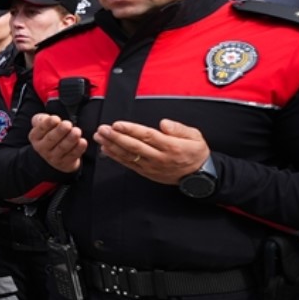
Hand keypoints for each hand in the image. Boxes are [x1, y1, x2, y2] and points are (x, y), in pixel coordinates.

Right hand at [29, 114, 86, 173]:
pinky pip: (72, 155)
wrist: (55, 154)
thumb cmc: (50, 134)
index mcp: (35, 137)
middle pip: (51, 139)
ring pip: (62, 148)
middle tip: (68, 124)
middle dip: (60, 131)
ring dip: (70, 139)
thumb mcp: (43, 125)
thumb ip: (42, 119)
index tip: (56, 119)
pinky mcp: (65, 163)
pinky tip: (83, 142)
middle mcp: (42, 148)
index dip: (48, 124)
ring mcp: (53, 157)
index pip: (40, 130)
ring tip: (77, 131)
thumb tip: (47, 118)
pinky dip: (78, 149)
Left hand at [93, 119, 208, 185]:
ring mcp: (151, 167)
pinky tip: (106, 149)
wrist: (199, 176)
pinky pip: (128, 164)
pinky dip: (116, 157)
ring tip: (100, 137)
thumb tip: (163, 123)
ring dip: (112, 146)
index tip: (117, 124)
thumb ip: (179, 129)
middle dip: (116, 137)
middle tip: (103, 129)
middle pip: (134, 146)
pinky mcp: (146, 172)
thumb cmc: (195, 153)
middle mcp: (159, 157)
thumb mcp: (195, 137)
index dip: (131, 130)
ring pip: (128, 156)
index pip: (147, 136)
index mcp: (171, 147)